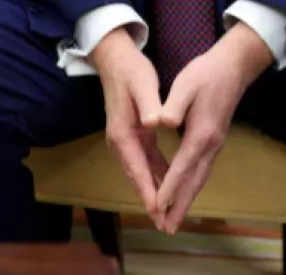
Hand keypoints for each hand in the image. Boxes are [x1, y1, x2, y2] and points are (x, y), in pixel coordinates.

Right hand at [92, 28, 168, 228]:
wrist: (115, 59)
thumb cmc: (131, 71)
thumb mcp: (143, 84)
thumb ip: (149, 104)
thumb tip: (154, 123)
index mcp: (123, 133)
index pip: (137, 168)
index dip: (148, 191)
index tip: (158, 211)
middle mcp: (121, 141)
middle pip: (137, 177)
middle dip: (151, 200)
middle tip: (166, 225)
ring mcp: (126, 139)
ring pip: (142, 172)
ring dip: (154, 191)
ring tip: (168, 213)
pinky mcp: (134, 134)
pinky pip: (146, 161)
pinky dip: (157, 175)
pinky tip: (169, 183)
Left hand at [152, 23, 274, 233]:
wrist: (232, 68)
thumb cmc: (205, 74)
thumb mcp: (186, 84)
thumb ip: (174, 105)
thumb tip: (163, 122)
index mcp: (201, 133)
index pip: (183, 166)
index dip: (170, 186)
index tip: (158, 205)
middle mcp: (211, 145)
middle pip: (194, 182)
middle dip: (180, 206)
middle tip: (167, 228)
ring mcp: (215, 145)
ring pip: (200, 180)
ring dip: (186, 200)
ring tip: (173, 220)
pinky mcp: (213, 142)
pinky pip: (201, 172)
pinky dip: (191, 187)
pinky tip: (183, 194)